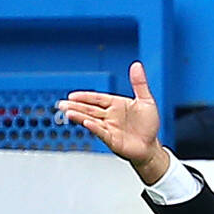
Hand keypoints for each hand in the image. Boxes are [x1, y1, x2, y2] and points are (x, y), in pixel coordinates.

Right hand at [58, 61, 166, 180]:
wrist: (152, 147)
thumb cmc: (148, 126)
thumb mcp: (146, 101)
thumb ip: (140, 84)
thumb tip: (136, 65)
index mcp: (115, 105)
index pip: (97, 99)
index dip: (84, 97)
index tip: (72, 95)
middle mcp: (110, 116)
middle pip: (89, 109)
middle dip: (75, 106)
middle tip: (61, 103)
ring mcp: (110, 129)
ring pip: (91, 120)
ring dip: (79, 116)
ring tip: (67, 112)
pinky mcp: (113, 141)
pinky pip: (102, 133)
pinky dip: (94, 128)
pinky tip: (86, 123)